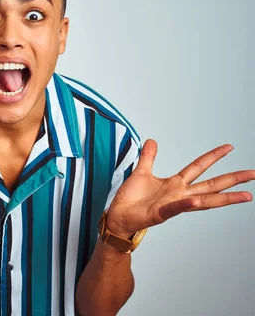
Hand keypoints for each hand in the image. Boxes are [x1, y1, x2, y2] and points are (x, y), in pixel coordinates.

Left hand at [107, 139, 253, 236]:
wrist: (118, 217)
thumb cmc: (131, 200)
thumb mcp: (141, 172)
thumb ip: (148, 157)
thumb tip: (152, 141)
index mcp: (175, 184)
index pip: (198, 167)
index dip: (213, 156)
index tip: (229, 147)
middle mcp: (178, 195)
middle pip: (210, 185)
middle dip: (232, 180)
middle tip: (253, 174)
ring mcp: (172, 205)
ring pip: (202, 200)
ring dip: (222, 197)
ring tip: (244, 194)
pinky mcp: (160, 214)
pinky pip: (175, 208)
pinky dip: (185, 205)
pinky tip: (196, 201)